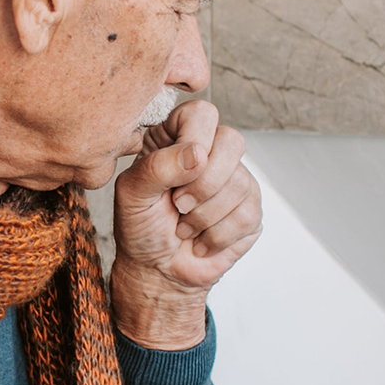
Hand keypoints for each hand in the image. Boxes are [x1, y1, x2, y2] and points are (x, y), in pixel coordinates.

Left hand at [111, 99, 262, 348]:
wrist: (157, 271)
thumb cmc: (140, 228)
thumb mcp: (132, 194)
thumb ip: (157, 166)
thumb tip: (198, 153)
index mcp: (177, 138)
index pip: (202, 113)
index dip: (195, 140)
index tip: (177, 173)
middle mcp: (211, 153)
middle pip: (232, 141)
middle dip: (204, 183)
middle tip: (178, 205)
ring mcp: (236, 179)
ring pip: (240, 183)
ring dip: (205, 217)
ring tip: (184, 227)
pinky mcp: (251, 210)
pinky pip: (248, 214)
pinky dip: (217, 236)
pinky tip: (201, 241)